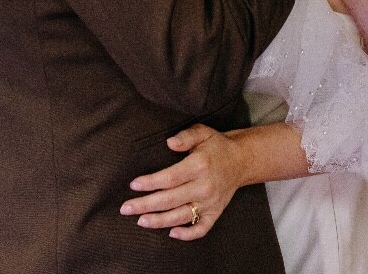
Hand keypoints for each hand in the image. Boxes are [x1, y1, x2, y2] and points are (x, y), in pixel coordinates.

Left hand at [120, 124, 241, 239]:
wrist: (241, 160)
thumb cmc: (216, 146)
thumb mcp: (202, 132)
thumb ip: (185, 137)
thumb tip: (169, 143)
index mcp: (199, 166)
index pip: (169, 178)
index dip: (150, 183)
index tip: (133, 185)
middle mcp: (204, 187)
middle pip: (170, 200)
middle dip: (145, 205)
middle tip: (125, 209)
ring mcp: (210, 202)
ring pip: (181, 216)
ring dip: (159, 221)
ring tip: (140, 221)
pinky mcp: (216, 212)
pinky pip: (201, 229)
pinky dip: (187, 234)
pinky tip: (171, 233)